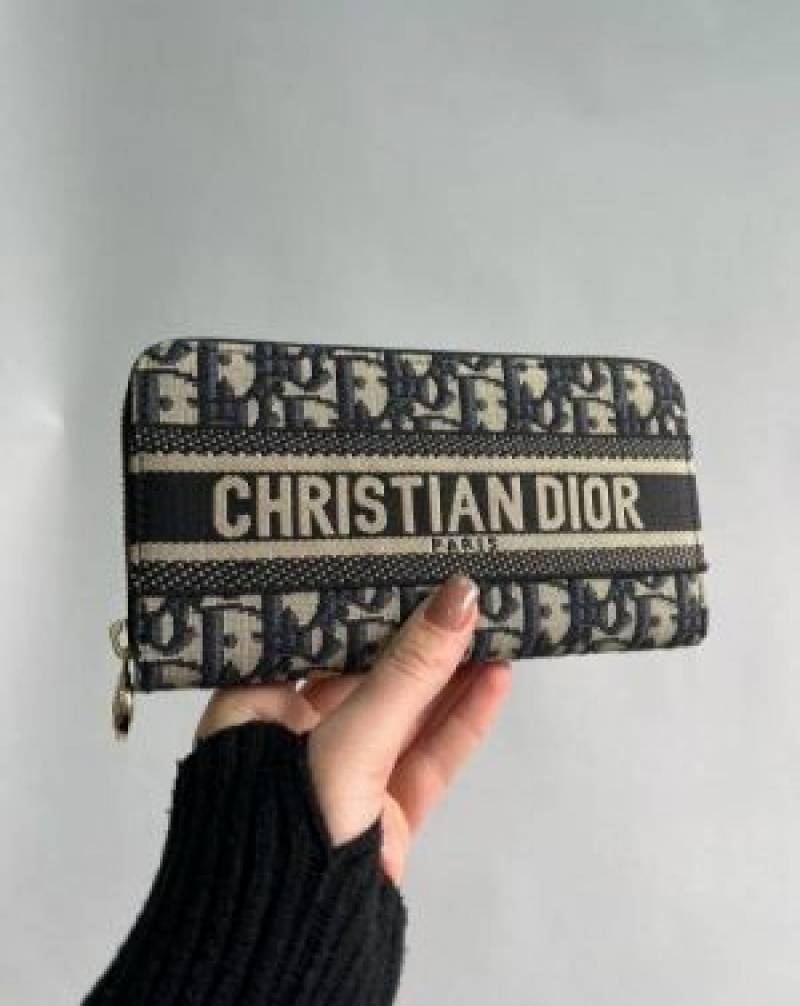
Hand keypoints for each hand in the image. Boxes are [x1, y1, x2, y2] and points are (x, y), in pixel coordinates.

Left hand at [195, 575, 510, 883]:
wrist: (285, 945)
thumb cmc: (281, 832)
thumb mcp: (349, 737)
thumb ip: (407, 671)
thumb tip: (456, 599)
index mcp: (257, 706)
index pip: (313, 636)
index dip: (359, 600)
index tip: (401, 565)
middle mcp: (296, 736)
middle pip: (367, 672)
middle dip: (415, 636)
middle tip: (457, 589)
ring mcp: (343, 776)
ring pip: (405, 713)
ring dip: (450, 675)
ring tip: (492, 625)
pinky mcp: (382, 812)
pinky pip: (426, 756)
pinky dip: (461, 722)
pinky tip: (493, 683)